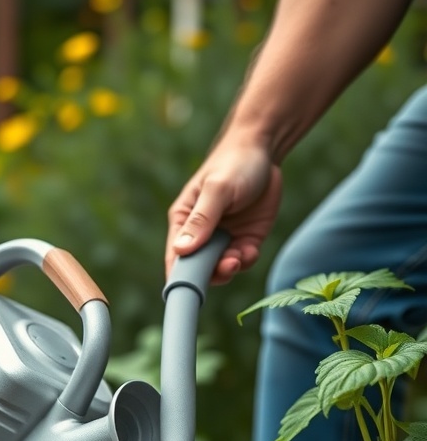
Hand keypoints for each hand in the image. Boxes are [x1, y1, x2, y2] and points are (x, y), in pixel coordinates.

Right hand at [166, 141, 281, 283]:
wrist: (264, 151)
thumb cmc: (233, 164)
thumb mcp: (216, 190)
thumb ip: (201, 220)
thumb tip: (182, 250)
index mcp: (184, 221)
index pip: (175, 257)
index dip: (180, 277)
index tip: (190, 289)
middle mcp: (201, 234)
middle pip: (199, 268)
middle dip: (212, 273)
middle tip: (228, 264)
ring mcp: (224, 238)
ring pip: (222, 268)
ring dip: (231, 267)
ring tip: (241, 255)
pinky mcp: (245, 239)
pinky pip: (243, 260)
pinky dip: (247, 260)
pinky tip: (251, 249)